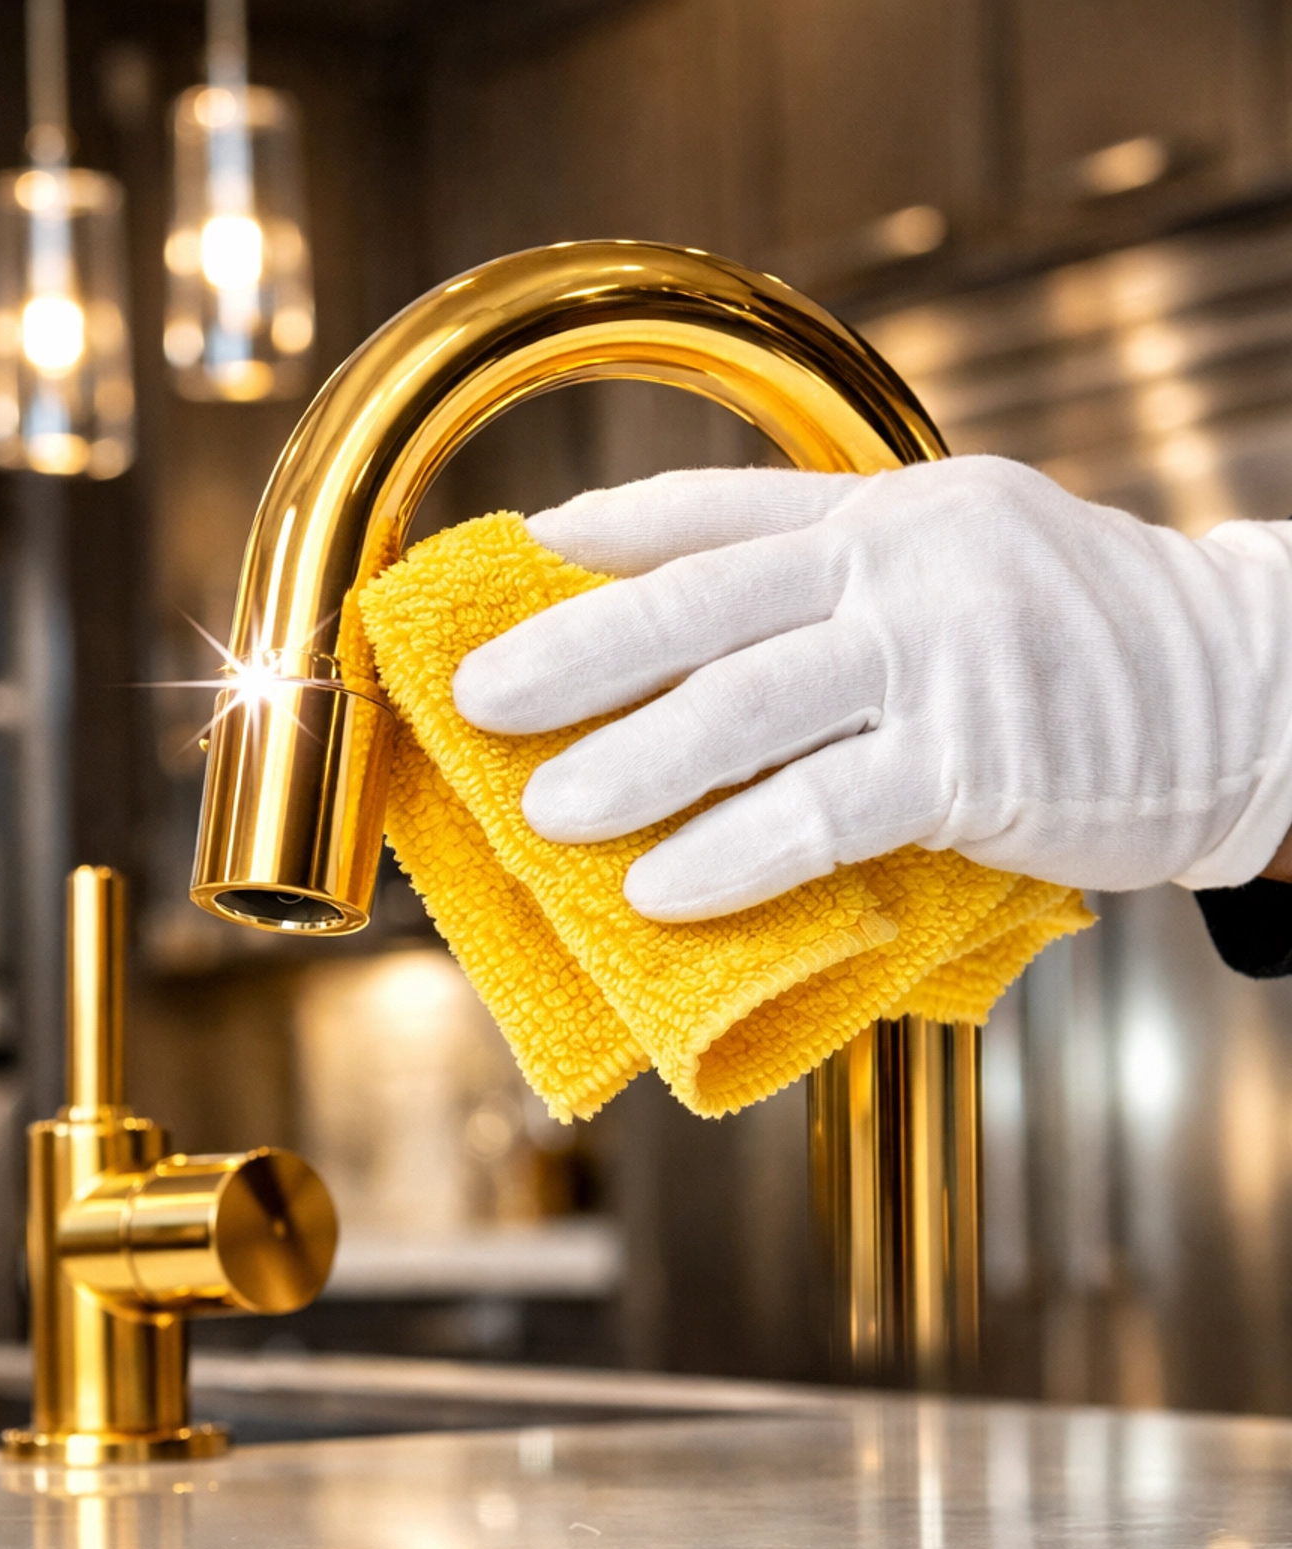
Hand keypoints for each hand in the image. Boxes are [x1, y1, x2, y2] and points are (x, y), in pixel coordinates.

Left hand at [451, 460, 1291, 919]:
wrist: (1244, 690)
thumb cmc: (1082, 653)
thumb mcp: (965, 571)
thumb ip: (843, 600)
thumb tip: (697, 671)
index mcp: (885, 511)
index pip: (714, 511)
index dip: (603, 538)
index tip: (511, 565)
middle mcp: (902, 562)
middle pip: (701, 602)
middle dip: (576, 653)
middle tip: (481, 698)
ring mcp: (941, 654)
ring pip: (748, 705)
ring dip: (634, 764)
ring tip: (546, 811)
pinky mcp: (977, 758)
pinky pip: (827, 808)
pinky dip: (735, 852)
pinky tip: (663, 891)